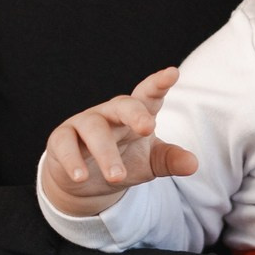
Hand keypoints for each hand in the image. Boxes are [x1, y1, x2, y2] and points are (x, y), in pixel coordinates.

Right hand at [39, 68, 198, 218]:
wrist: (86, 180)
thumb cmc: (124, 160)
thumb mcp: (151, 162)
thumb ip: (171, 160)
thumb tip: (193, 164)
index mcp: (135, 112)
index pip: (149, 95)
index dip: (159, 83)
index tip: (173, 74)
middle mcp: (110, 113)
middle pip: (122, 106)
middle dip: (135, 114)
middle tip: (147, 128)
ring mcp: (83, 124)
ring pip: (94, 131)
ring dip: (106, 154)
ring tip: (117, 177)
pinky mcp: (61, 139)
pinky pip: (65, 145)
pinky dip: (73, 160)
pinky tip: (80, 176)